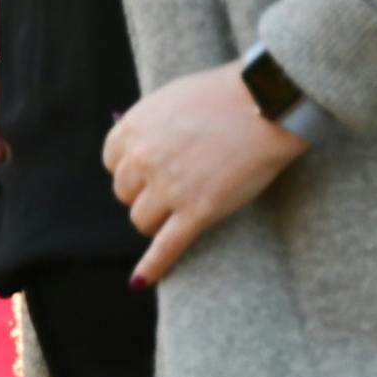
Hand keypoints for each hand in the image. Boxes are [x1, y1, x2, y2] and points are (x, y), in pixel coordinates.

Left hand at [103, 58, 306, 286]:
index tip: (148, 169)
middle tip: (171, 186)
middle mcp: (143, 158)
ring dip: (154, 219)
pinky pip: (166, 246)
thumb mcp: (170, 99)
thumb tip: (136, 146)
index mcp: (133, 127)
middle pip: (125, 192)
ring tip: (177, 211)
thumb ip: (149, 124)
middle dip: (144, 192)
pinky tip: (140, 281)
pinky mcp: (197, 212)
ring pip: (141, 220)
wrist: (263, 106)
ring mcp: (169, 187)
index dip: (131, 168)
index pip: (112, 161)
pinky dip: (152, 266)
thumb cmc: (222, 96)